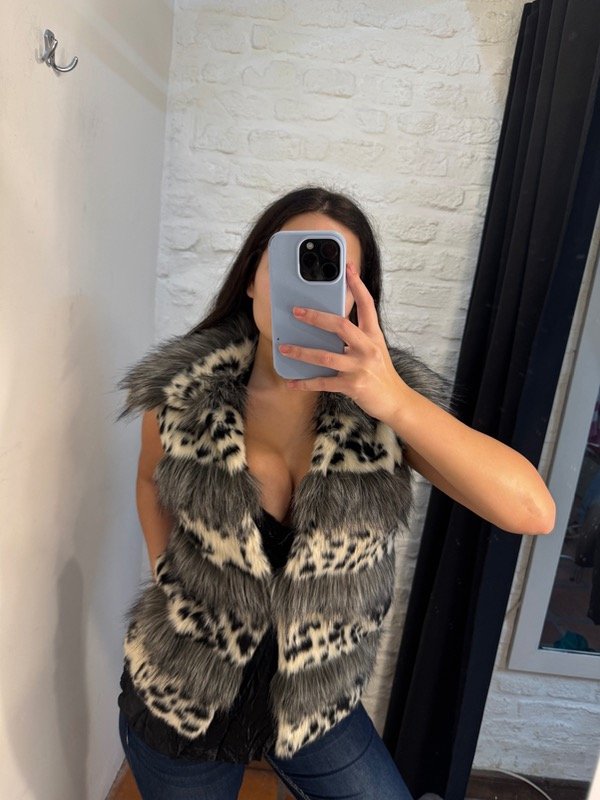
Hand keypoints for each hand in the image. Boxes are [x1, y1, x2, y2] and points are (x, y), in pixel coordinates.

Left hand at [277, 262, 406, 423]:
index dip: (357, 285)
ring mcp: (360, 367)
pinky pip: (323, 383)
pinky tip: (291, 382)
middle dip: (316, 317)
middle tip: (297, 311)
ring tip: (284, 348)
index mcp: (374, 335)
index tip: (348, 267)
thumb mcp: (374, 349)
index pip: (366, 304)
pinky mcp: (352, 385)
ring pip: (325, 356)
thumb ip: (357, 336)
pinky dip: (305, 383)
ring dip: (302, 352)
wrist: (394, 400)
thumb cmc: (381, 373)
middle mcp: (368, 348)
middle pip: (340, 326)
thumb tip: (329, 325)